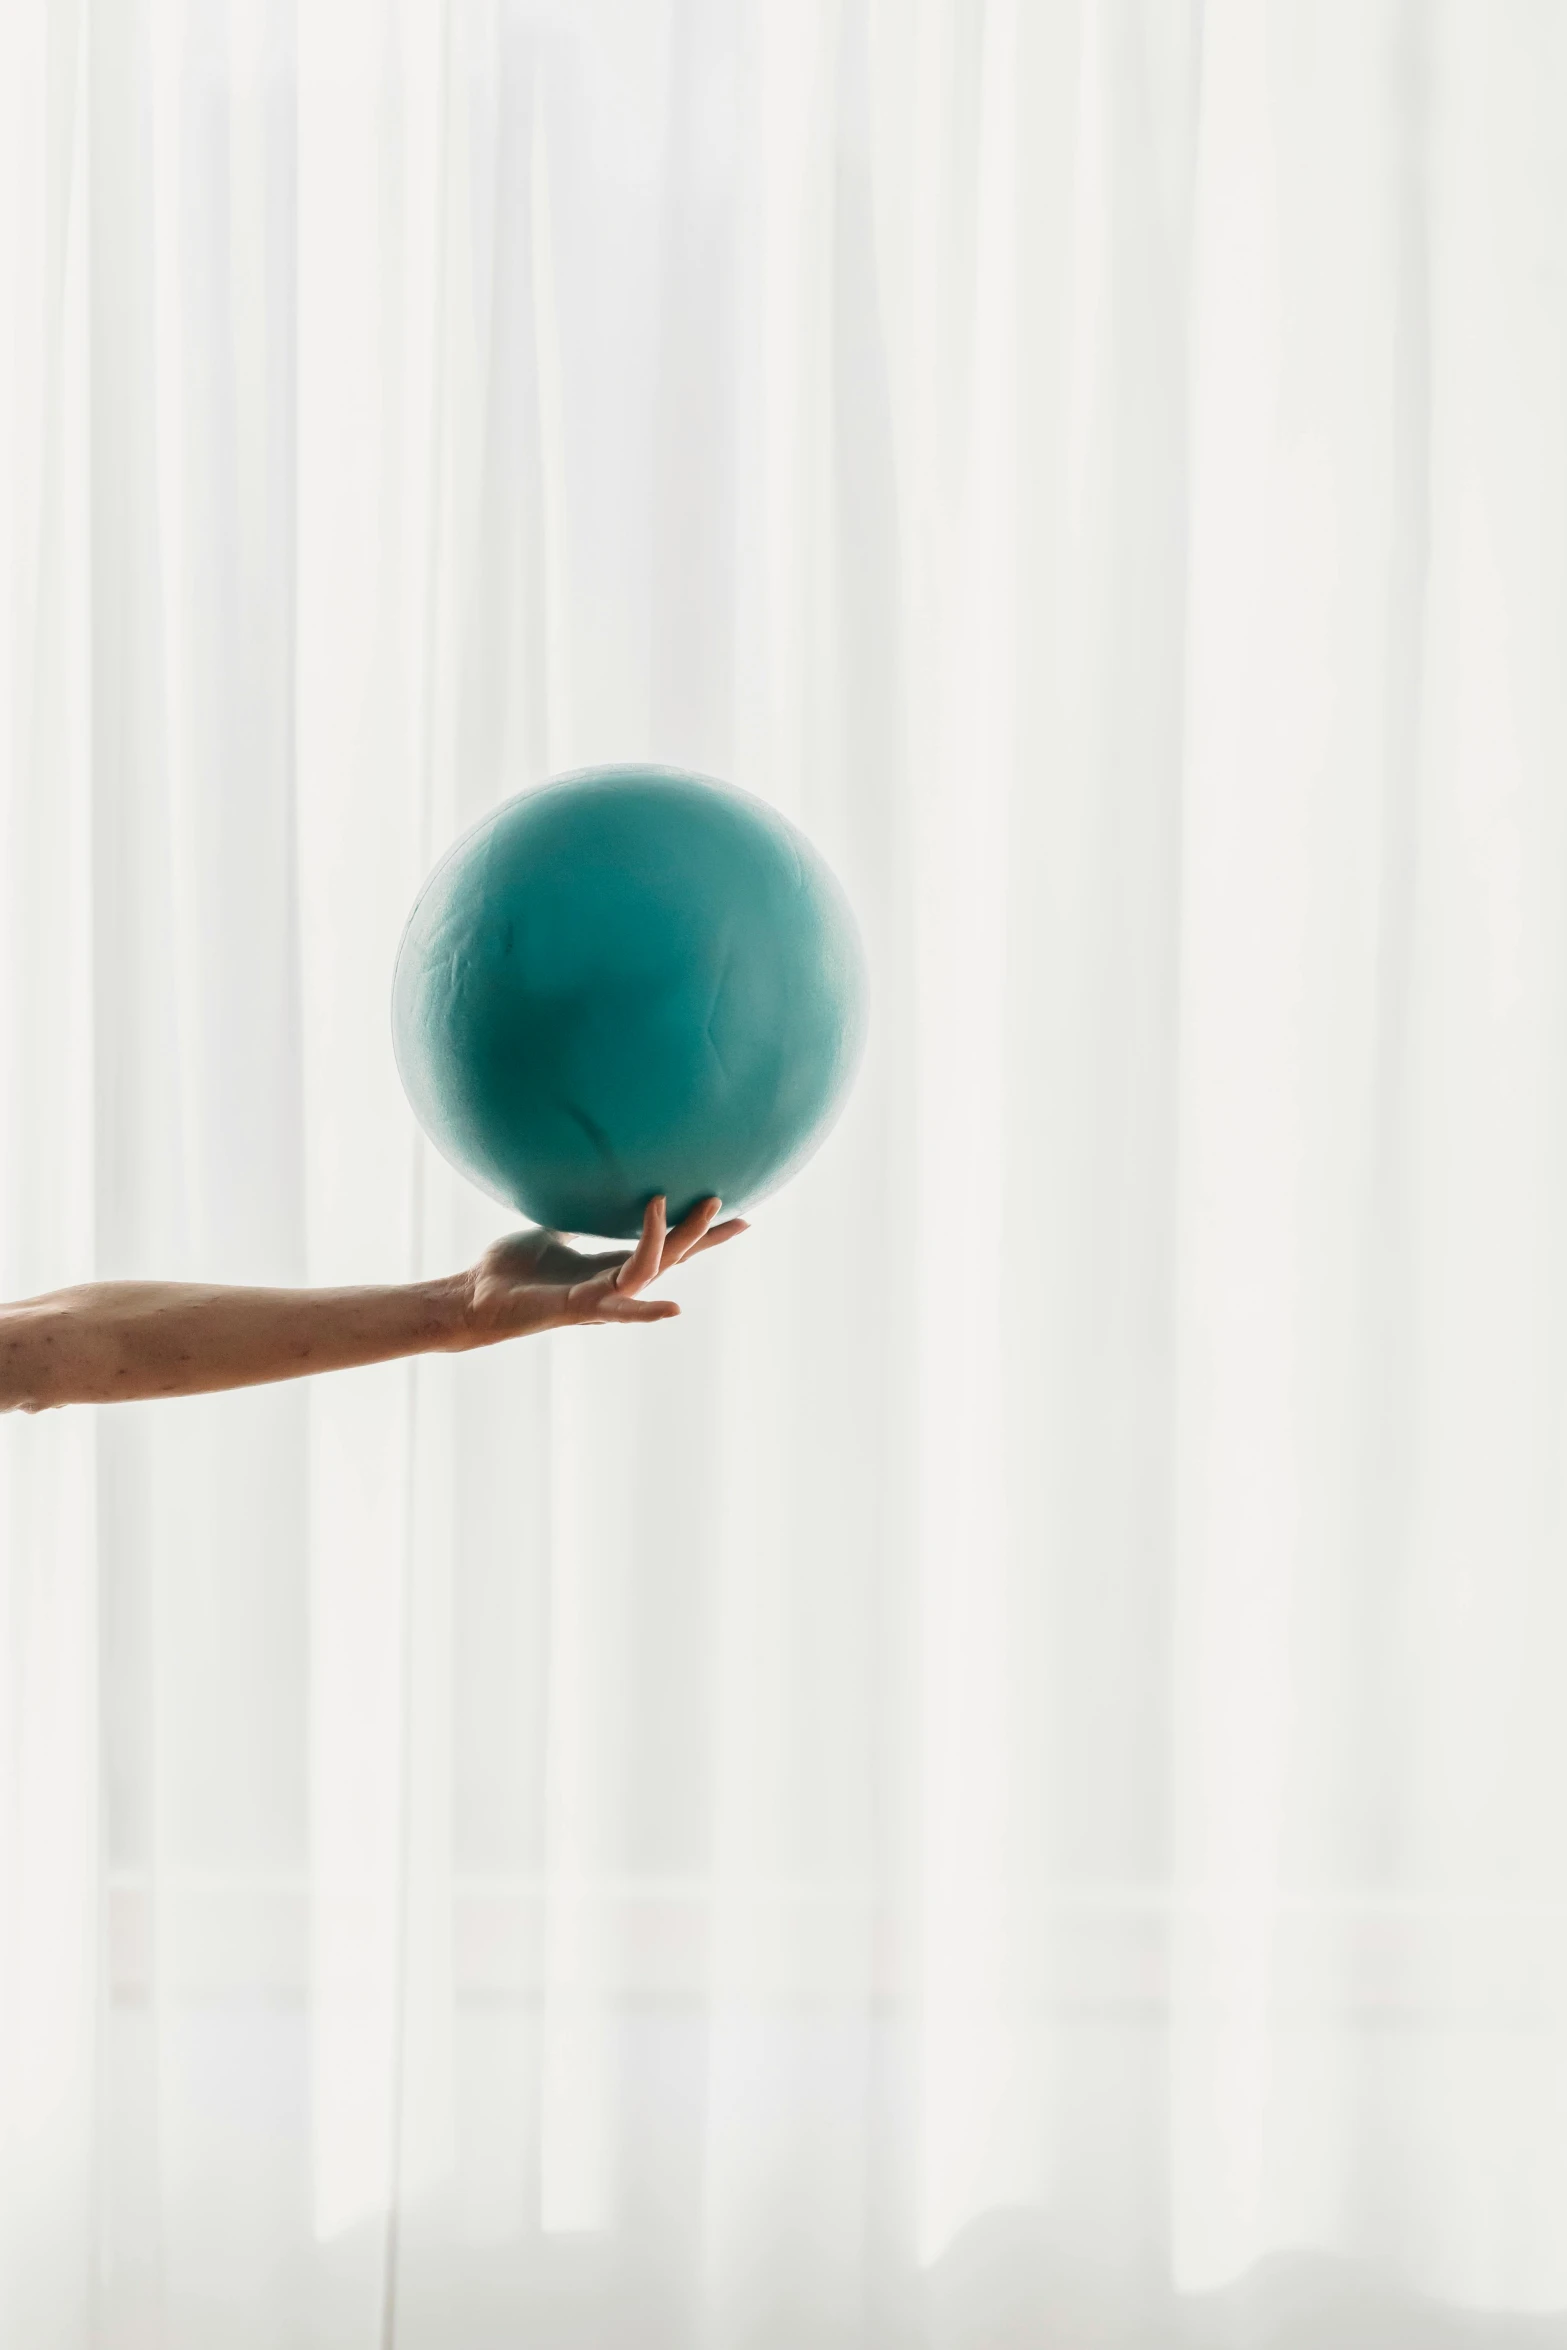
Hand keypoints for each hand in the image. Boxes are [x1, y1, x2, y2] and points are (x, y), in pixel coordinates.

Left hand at [460, 1195, 747, 1343]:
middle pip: (672, 1257)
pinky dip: (647, 1310)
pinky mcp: (580, 1308)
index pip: (665, 1246)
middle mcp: (613, 1284)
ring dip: (678, 1240)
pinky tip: (676, 1309)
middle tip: (730, 1205)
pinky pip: (619, 1305)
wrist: (475, 1299)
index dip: (699, 1233)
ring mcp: (601, 1298)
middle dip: (703, 1234)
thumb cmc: (510, 1270)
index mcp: (610, 1266)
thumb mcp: (550, 1232)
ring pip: (654, 1270)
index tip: (738, 1214)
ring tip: (699, 1207)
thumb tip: (588, 1188)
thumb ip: (574, 1218)